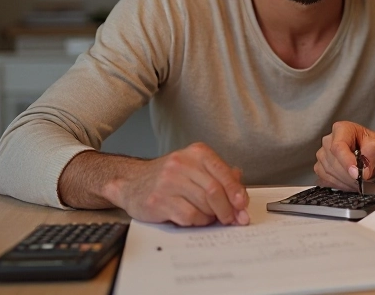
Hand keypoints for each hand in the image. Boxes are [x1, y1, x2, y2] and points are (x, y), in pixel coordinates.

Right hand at [104, 142, 249, 226]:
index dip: (237, 193)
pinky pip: (189, 216)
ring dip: (212, 216)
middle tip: (231, 219)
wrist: (131, 182)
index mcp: (197, 153)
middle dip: (228, 209)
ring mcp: (169, 182)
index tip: (242, 206)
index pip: (224, 173)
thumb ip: (219, 177)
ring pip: (204, 205)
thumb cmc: (168, 178)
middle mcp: (182, 164)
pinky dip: (198, 221)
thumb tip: (241, 194)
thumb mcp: (196, 168)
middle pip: (215, 191)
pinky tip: (194, 218)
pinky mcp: (159, 200)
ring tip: (209, 216)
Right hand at [314, 121, 374, 190]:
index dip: (346, 162)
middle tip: (364, 179)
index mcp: (342, 129)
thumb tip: (363, 170)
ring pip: (328, 172)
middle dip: (349, 175)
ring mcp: (322, 155)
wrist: (373, 154)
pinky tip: (350, 184)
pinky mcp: (320, 168)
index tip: (357, 174)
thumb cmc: (374, 145)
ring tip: (359, 182)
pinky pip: (326, 180)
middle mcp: (328, 140)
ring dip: (345, 182)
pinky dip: (339, 185)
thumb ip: (372, 152)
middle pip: (333, 162)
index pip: (338, 147)